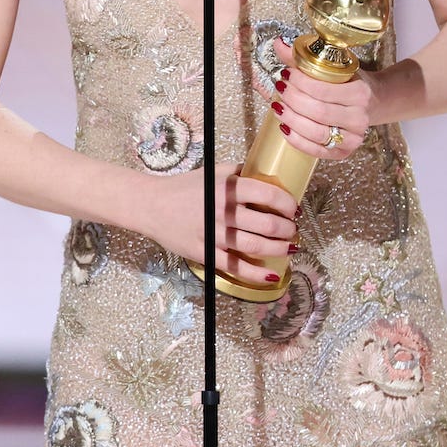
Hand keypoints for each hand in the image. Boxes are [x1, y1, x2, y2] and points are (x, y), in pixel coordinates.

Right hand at [143, 164, 298, 282]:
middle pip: (268, 224)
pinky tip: (272, 275)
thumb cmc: (184, 188)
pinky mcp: (205, 253)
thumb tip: (266, 174)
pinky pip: (236, 267)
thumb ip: (239, 173)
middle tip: (292, 230)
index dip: (288, 204)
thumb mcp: (213, 172)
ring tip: (289, 248)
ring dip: (279, 249)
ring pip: (256, 246)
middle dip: (287, 230)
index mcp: (227, 188)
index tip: (294, 209)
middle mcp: (223, 211)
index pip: (268, 194)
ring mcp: (214, 234)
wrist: (151, 205)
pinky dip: (257, 274)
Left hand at [258, 36, 372, 158]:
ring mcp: (353, 138)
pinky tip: (285, 127)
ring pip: (316, 133)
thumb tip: (278, 43)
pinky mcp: (344, 152)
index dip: (299, 83)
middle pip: (318, 112)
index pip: (322, 90)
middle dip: (293, 100)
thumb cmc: (351, 82)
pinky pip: (316, 151)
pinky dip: (296, 140)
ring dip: (291, 119)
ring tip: (278, 107)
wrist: (373, 102)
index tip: (285, 74)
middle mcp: (359, 118)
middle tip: (280, 89)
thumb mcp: (334, 66)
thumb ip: (305, 57)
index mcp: (360, 93)